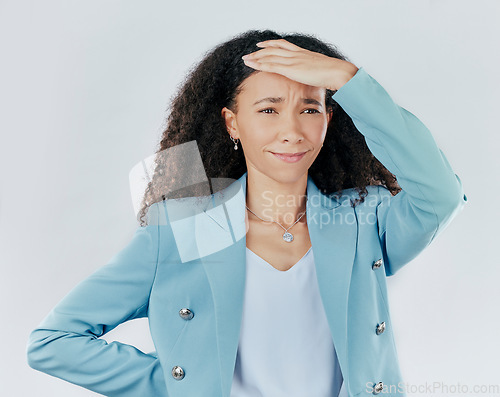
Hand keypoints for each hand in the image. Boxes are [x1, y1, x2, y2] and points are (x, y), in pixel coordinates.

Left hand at [241, 39, 358, 90]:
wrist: (337, 72)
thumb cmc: (334, 74)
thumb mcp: (323, 71)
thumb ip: (316, 73)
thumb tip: (317, 78)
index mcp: (303, 53)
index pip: (284, 45)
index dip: (271, 44)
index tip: (262, 44)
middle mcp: (296, 54)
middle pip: (273, 49)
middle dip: (260, 51)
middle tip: (249, 53)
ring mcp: (293, 60)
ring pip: (269, 56)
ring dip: (256, 57)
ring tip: (246, 59)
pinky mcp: (290, 69)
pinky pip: (271, 65)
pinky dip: (259, 64)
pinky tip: (251, 64)